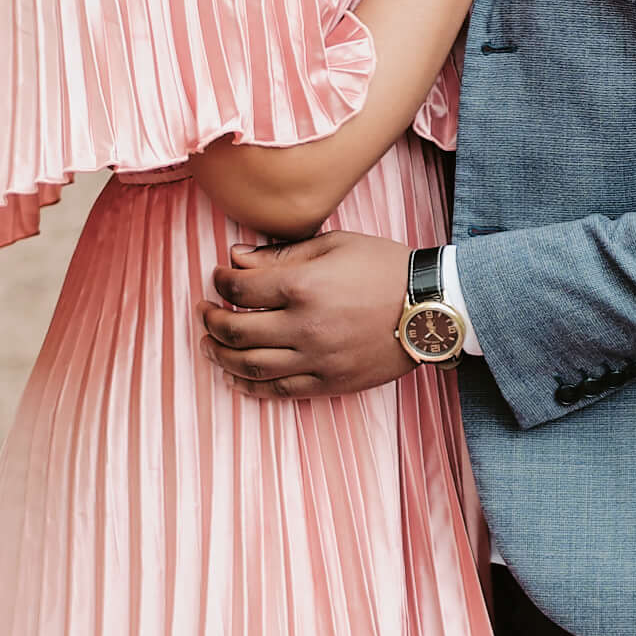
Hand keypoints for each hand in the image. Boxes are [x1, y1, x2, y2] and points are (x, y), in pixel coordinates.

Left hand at [200, 233, 415, 396]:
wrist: (432, 307)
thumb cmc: (385, 268)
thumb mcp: (335, 245)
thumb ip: (282, 254)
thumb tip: (236, 258)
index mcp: (303, 286)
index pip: (239, 287)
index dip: (219, 281)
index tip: (217, 278)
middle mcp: (304, 326)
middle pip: (236, 330)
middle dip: (210, 320)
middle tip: (202, 312)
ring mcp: (317, 359)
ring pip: (251, 366)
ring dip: (221, 356)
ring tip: (208, 346)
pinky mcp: (330, 382)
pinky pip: (279, 391)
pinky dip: (250, 387)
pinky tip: (235, 378)